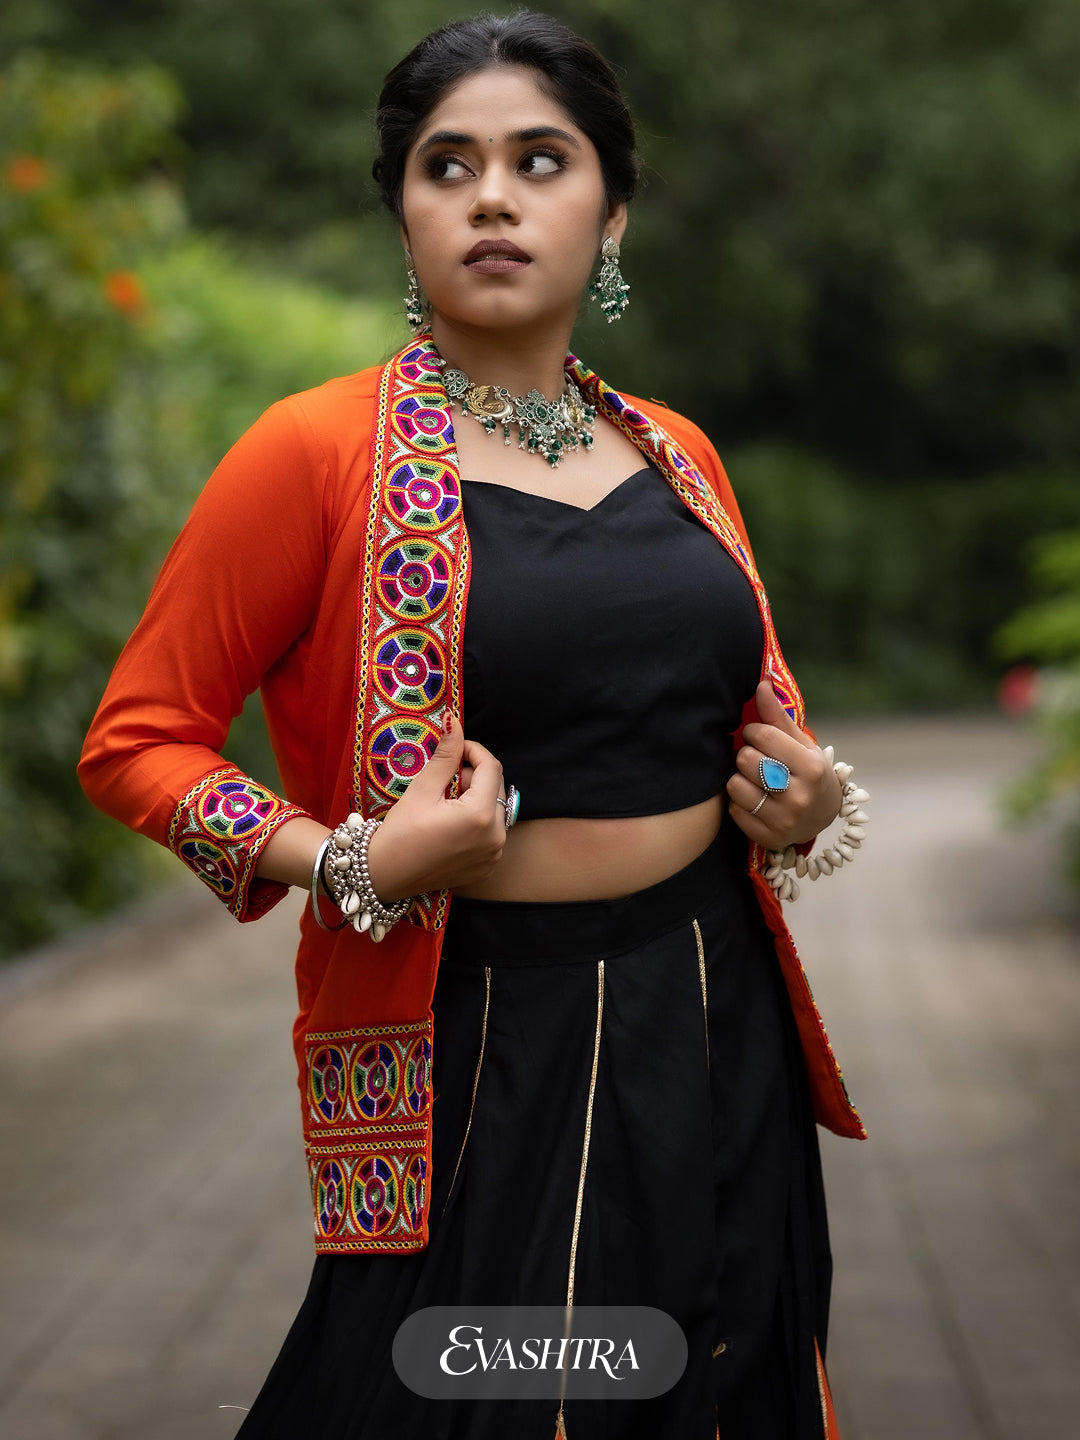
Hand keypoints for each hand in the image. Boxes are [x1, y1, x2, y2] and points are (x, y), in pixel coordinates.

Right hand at [364, 708, 507, 900]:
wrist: (384, 875)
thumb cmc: (400, 833)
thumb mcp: (422, 789)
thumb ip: (445, 755)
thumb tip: (455, 721)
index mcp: (480, 816)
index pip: (491, 767)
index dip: (473, 750)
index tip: (455, 747)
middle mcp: (496, 837)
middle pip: (496, 788)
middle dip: (473, 777)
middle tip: (444, 781)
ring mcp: (494, 855)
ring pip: (494, 810)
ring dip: (475, 799)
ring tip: (445, 804)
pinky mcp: (488, 866)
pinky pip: (491, 832)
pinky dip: (477, 822)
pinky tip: (451, 825)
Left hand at [726, 680, 841, 848]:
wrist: (822, 816)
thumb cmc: (809, 772)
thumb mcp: (800, 743)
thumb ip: (778, 716)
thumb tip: (761, 683)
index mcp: (811, 769)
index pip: (762, 736)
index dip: (753, 731)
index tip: (758, 736)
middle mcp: (798, 797)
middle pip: (745, 759)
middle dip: (747, 754)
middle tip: (758, 759)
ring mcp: (783, 821)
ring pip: (735, 785)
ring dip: (739, 778)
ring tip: (754, 779)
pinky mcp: (767, 837)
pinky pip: (733, 810)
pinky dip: (739, 802)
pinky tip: (755, 798)